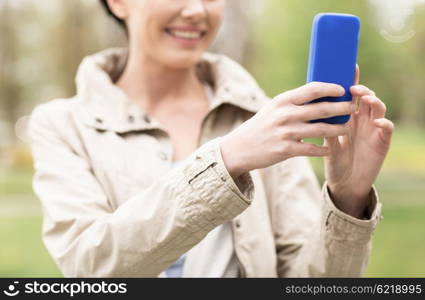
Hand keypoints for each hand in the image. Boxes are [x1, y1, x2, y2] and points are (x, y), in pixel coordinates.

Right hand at [220, 82, 356, 177]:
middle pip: (322, 109)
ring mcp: (286, 132)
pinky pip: (312, 149)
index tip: (343, 89)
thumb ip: (293, 103)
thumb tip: (318, 95)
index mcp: (282, 101)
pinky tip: (330, 149)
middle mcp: (285, 114)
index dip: (331, 88)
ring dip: (338, 130)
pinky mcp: (286, 150)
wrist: (239, 148)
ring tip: (347, 129)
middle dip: (342, 108)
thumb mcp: (273, 109)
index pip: (312, 89)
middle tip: (353, 108)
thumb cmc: (260, 126)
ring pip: (321, 130)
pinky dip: (324, 149)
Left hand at [324, 65, 393, 217]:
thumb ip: (325, 126)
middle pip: (366, 98)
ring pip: (378, 109)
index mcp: (348, 117)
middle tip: (353, 87)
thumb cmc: (335, 160)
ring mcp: (373, 130)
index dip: (352, 81)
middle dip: (362, 89)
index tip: (348, 67)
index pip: (351, 96)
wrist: (344, 183)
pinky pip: (387, 130)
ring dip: (373, 101)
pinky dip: (384, 124)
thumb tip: (313, 110)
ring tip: (365, 98)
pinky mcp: (381, 143)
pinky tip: (377, 122)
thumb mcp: (327, 142)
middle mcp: (362, 121)